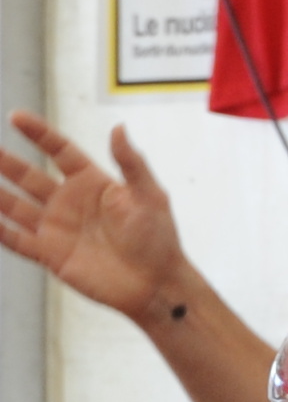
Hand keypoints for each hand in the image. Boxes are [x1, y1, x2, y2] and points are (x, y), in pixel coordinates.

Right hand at [0, 114, 190, 322]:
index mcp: (92, 183)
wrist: (156, 284)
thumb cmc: (159, 239)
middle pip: (27, 176)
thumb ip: (131, 163)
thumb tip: (118, 127)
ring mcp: (57, 228)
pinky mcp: (50, 254)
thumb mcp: (149, 196)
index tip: (15, 117)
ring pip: (14, 205)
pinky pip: (16, 240)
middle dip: (4, 161)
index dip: (38, 134)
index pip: (59, 151)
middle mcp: (69, 202)